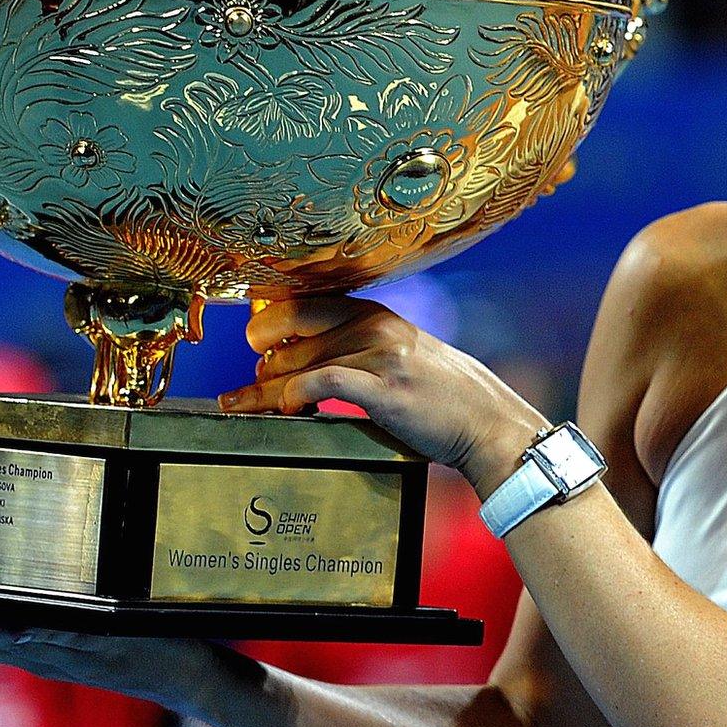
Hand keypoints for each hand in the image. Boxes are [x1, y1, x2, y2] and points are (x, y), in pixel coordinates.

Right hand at [0, 607, 237, 716]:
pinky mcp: (106, 645)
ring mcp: (69, 652)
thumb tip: (2, 570)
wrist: (183, 671)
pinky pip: (71, 638)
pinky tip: (23, 624)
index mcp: (24, 645)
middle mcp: (37, 653)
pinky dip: (46, 632)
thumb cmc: (125, 641)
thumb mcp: (72, 623)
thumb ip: (39, 606)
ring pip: (12, 642)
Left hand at [220, 296, 544, 495]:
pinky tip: (283, 406)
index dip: (271, 319)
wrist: (487, 423)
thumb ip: (360, 349)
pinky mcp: (384, 389)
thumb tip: (302, 363)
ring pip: (300, 362)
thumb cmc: (444, 397)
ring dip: (263, 388)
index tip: (253, 339)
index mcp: (379, 315)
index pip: (307, 303)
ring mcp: (381, 356)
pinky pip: (323, 382)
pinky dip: (294, 392)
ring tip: (239, 404)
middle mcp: (376, 327)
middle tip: (242, 383)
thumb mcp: (403, 356)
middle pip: (294, 334)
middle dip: (260, 358)